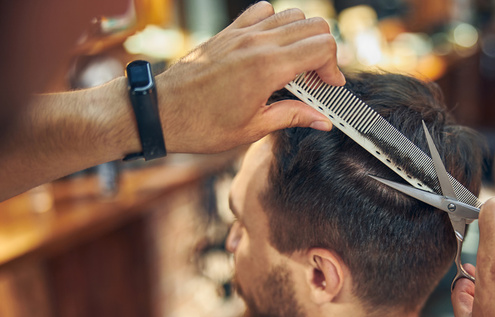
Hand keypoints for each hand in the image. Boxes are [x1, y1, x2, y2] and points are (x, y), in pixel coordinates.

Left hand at [156, 2, 343, 153]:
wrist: (161, 112)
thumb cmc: (201, 124)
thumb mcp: (253, 128)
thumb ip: (293, 117)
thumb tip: (322, 120)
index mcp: (267, 68)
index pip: (321, 48)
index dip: (333, 68)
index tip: (329, 86)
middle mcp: (256, 43)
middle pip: (314, 26)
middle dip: (324, 52)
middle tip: (317, 79)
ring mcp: (241, 33)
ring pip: (292, 15)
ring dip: (304, 37)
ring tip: (297, 65)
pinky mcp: (228, 32)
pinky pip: (262, 12)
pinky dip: (276, 24)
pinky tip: (272, 48)